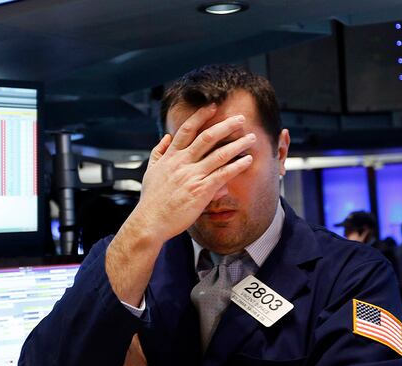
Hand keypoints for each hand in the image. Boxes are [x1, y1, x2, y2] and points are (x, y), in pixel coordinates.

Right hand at [132, 104, 255, 242]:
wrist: (150, 222)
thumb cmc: (151, 200)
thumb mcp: (150, 171)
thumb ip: (158, 152)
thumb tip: (166, 137)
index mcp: (171, 157)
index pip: (187, 130)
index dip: (200, 116)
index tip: (212, 107)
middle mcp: (182, 163)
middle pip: (207, 137)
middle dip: (226, 126)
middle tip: (240, 118)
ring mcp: (192, 176)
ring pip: (219, 154)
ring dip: (237, 144)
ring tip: (251, 138)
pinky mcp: (201, 190)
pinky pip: (223, 174)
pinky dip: (237, 166)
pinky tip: (247, 160)